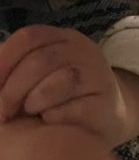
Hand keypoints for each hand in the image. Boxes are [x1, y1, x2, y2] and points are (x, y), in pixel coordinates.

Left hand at [0, 26, 138, 145]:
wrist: (106, 116)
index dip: (4, 60)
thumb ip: (14, 71)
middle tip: (2, 113)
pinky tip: (52, 122)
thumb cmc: (61, 96)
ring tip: (32, 113)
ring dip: (35, 101)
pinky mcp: (106, 103)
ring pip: (61, 81)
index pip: (29, 37)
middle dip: (13, 89)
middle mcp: (83, 50)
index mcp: (62, 39)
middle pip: (41, 60)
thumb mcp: (38, 76)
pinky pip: (75, 108)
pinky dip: (55, 117)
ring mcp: (98, 75)